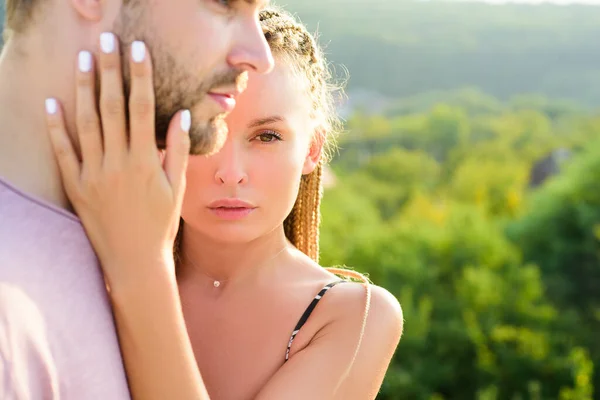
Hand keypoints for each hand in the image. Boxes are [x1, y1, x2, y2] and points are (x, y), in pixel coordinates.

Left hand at [44, 33, 189, 285]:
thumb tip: (181, 114)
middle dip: (110, 71)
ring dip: (84, 88)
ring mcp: (94, 174)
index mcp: (145, 160)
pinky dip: (56, 127)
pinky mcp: (76, 187)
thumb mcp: (176, 187)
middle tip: (107, 41)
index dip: (140, 76)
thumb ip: (176, 149)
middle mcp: (118, 162)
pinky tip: (52, 103)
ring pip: (86, 123)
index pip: (141, 108)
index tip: (138, 50)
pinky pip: (63, 152)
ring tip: (84, 59)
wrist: (135, 260)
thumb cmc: (160, 224)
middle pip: (112, 107)